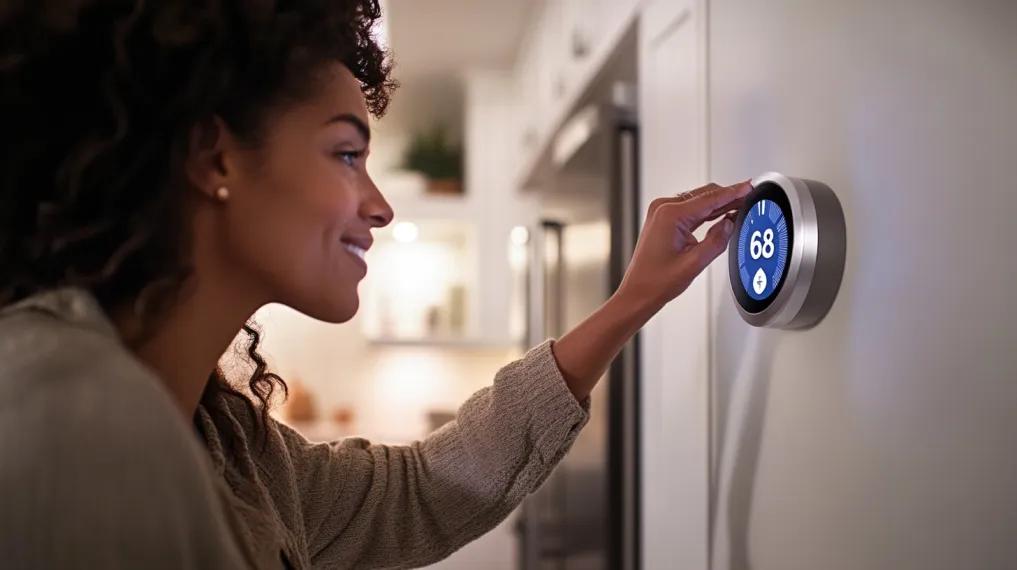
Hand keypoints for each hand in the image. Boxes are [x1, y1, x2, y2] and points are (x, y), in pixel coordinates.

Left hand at [551, 180, 751, 399]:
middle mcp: (663, 209)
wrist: (638, 293)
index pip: (710, 199)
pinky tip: (721, 213)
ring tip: (740, 204)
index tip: (748, 186)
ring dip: (718, 203)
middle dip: (728, 196)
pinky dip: (707, 211)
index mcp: (670, 215)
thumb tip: (730, 223)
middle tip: (749, 197)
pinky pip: (690, 210)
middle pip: (704, 195)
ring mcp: (661, 213)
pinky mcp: (663, 220)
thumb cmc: (656, 282)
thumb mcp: (695, 263)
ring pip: (698, 201)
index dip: (733, 192)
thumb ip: (717, 241)